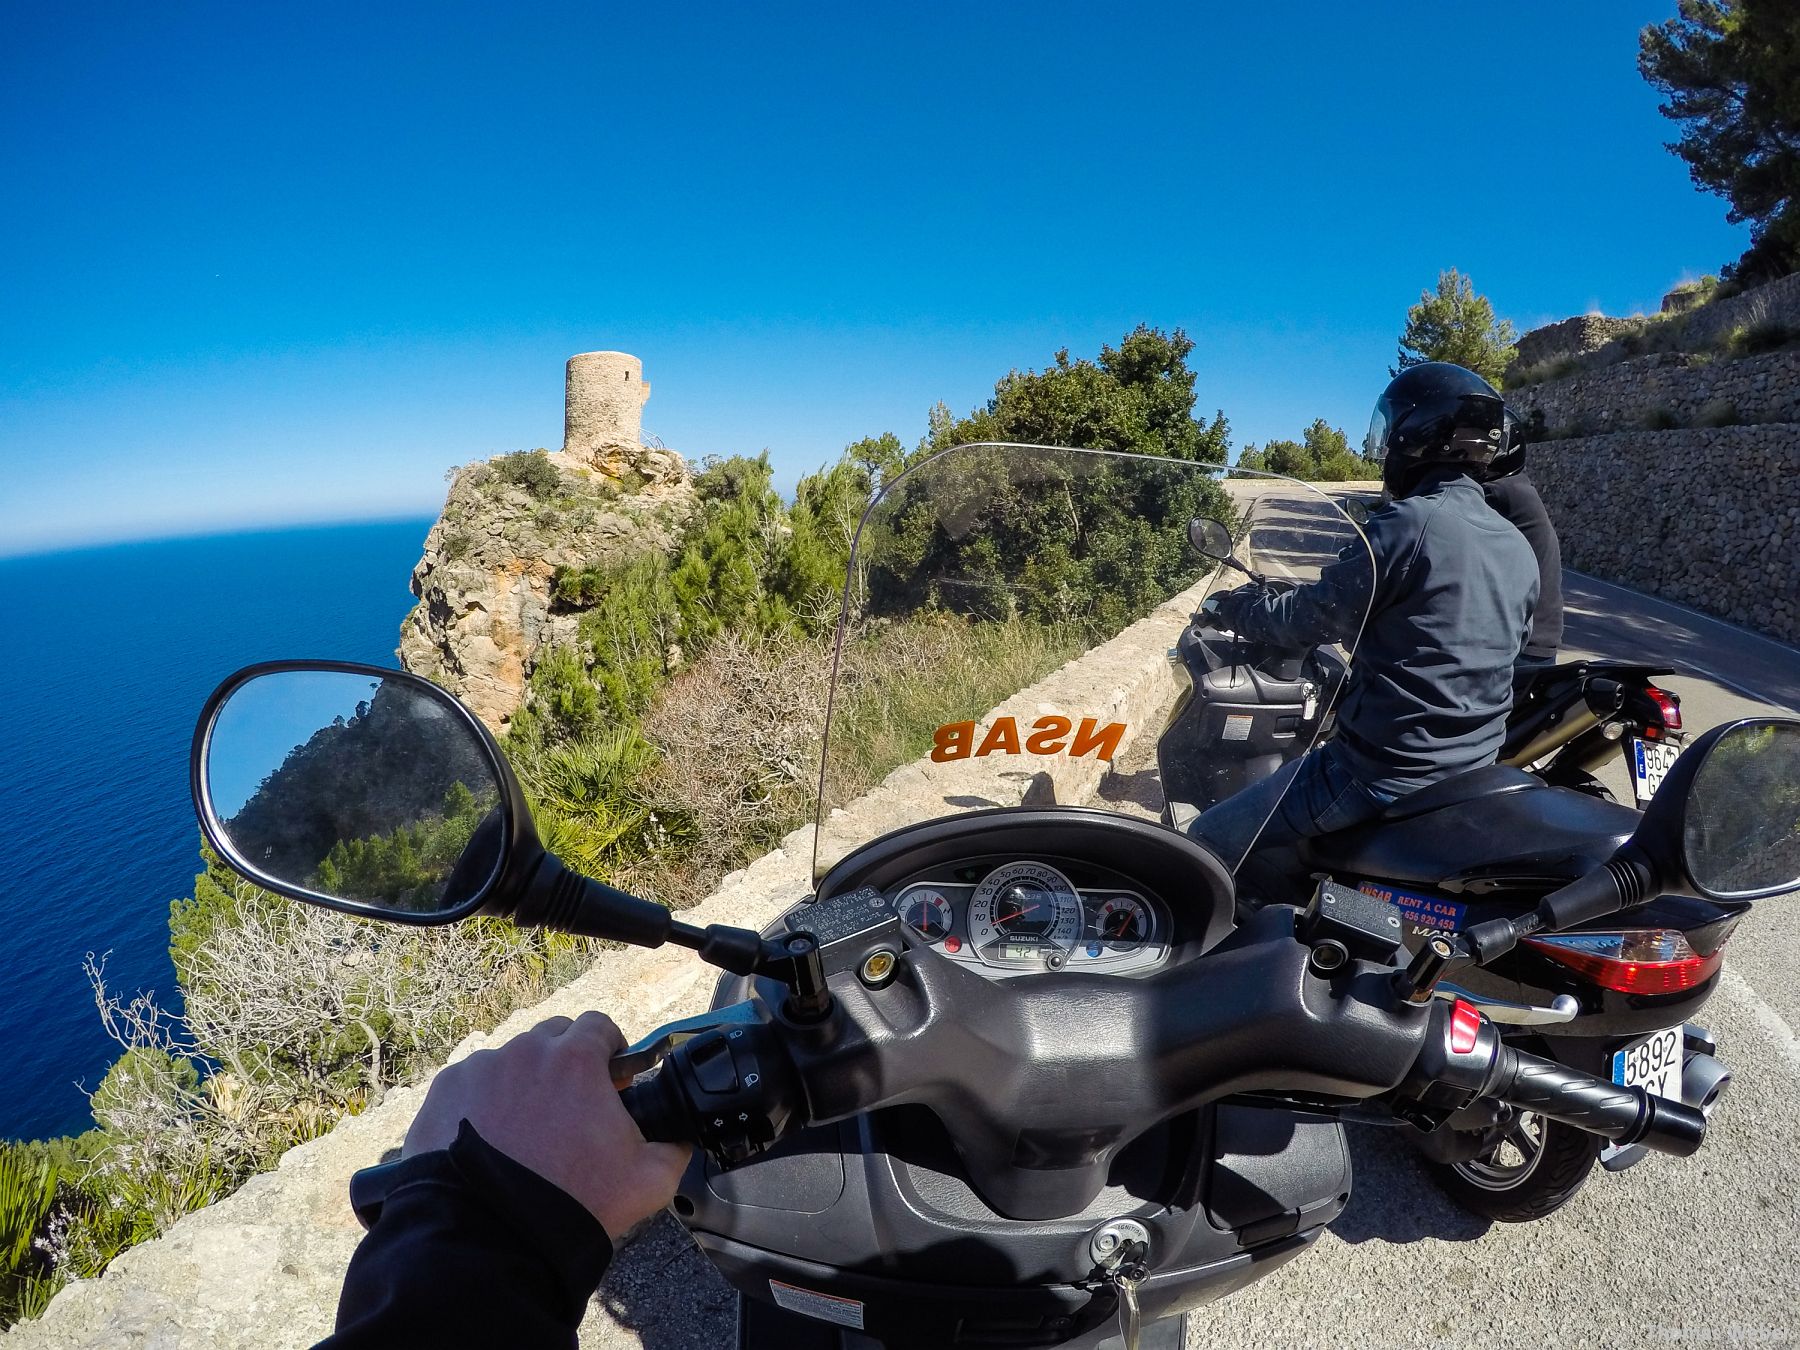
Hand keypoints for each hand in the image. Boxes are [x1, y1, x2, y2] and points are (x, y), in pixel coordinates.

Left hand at [403, 1010, 691, 1235]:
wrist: (492, 1238)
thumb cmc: (572, 1203)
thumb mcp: (650, 1178)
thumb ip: (674, 1145)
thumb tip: (679, 1136)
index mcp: (577, 1059)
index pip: (600, 1025)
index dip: (610, 1048)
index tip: (610, 1076)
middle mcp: (526, 1051)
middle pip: (553, 1037)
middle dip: (566, 1062)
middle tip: (571, 1105)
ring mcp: (480, 1070)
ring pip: (510, 1061)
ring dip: (523, 1082)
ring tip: (525, 1129)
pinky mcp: (444, 1094)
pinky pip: (471, 1085)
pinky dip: (482, 1103)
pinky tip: (489, 1139)